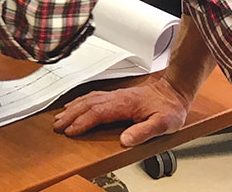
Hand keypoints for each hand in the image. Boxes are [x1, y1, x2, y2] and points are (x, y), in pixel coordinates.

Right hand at [51, 77, 191, 146]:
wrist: (174, 92)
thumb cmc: (170, 108)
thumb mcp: (163, 124)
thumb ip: (144, 132)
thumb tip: (125, 139)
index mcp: (125, 104)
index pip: (97, 112)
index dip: (82, 122)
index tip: (70, 130)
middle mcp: (117, 97)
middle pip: (88, 105)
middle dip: (70, 115)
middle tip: (57, 125)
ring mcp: (116, 95)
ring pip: (88, 99)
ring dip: (73, 108)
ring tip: (60, 117)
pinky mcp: (117, 96)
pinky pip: (93, 96)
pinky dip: (81, 101)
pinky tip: (76, 105)